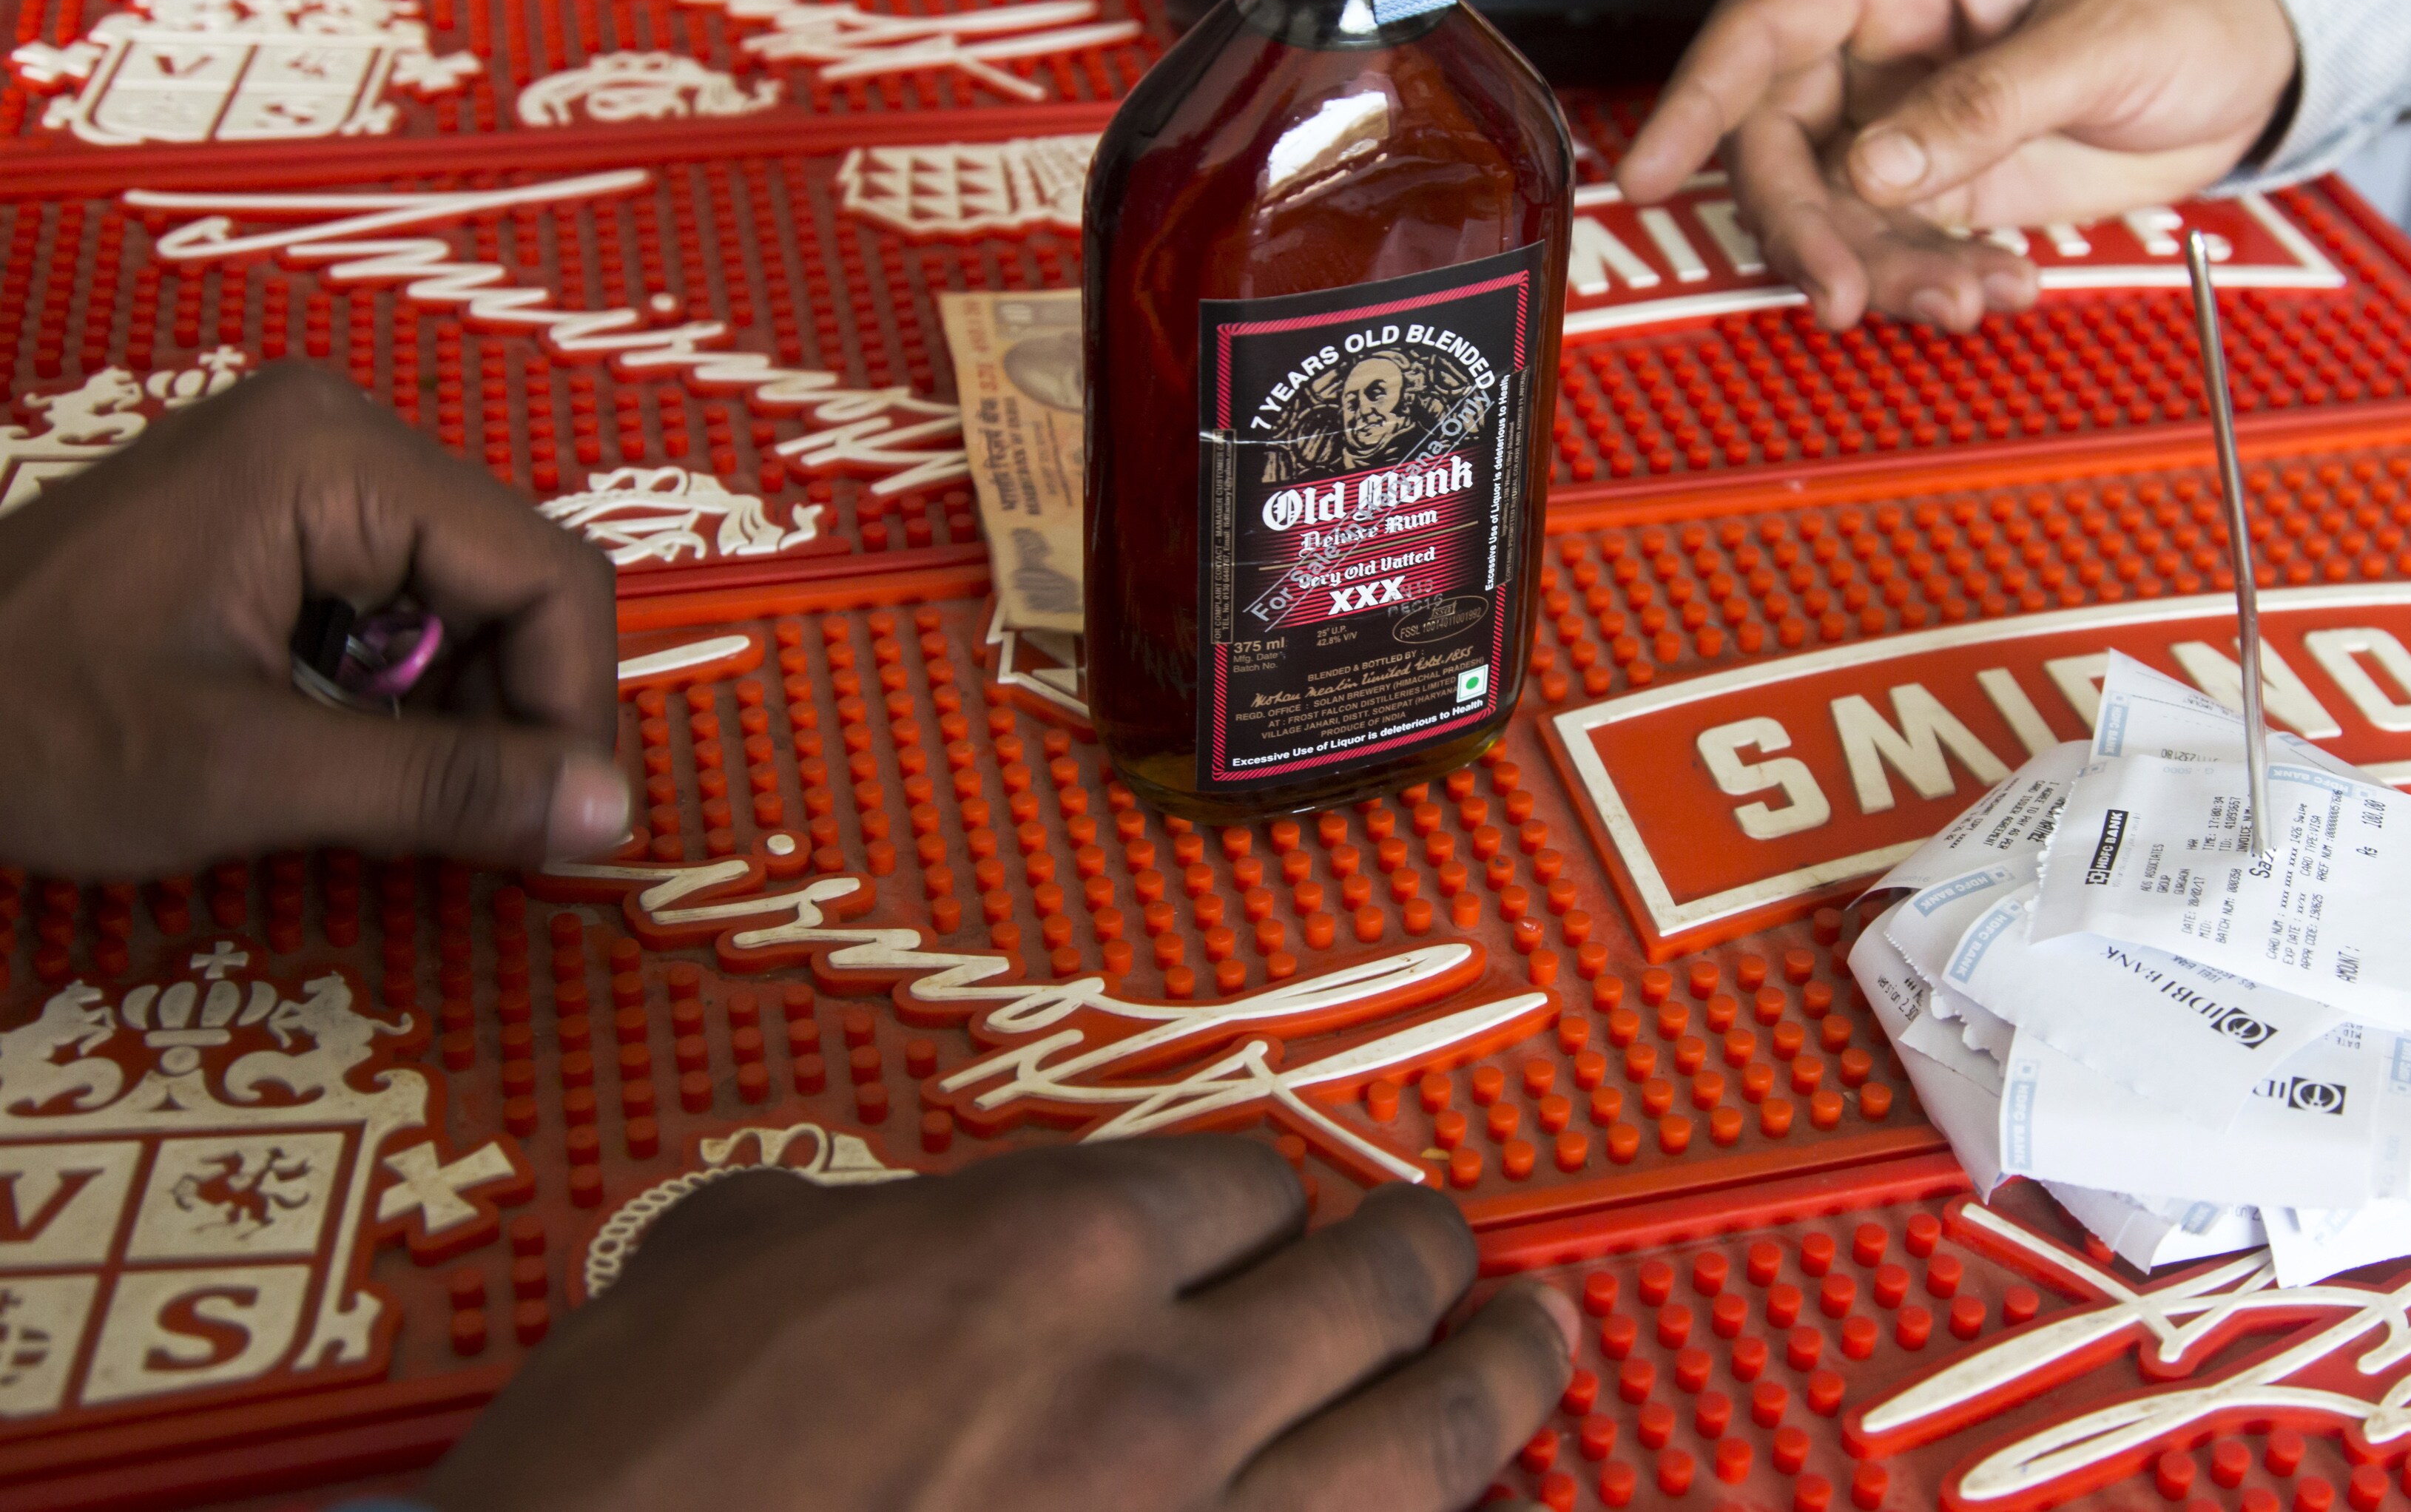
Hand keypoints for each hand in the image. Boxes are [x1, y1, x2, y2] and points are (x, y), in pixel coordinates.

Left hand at [0, 362, 623, 881]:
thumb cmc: (30, 730)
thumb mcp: (245, 774)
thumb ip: (441, 790)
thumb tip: (611, 817)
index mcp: (337, 456)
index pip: (548, 573)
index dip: (570, 707)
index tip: (551, 824)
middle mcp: (341, 431)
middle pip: (517, 580)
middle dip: (508, 713)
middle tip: (466, 829)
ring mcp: (309, 464)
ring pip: (471, 598)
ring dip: (454, 713)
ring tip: (379, 796)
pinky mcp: (283, 510)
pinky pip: (404, 599)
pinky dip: (399, 693)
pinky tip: (338, 751)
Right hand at [426, 1137, 1578, 1511]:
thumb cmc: (617, 1491)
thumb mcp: (709, 1275)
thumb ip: (856, 1225)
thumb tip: (892, 1234)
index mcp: (1041, 1254)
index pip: (1236, 1183)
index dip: (1254, 1201)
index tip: (1259, 1220)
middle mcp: (1160, 1390)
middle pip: (1366, 1286)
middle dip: (1416, 1260)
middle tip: (1448, 1253)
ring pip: (1428, 1439)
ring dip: (1501, 1379)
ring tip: (1540, 1341)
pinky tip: (1490, 1506)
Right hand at [1622, 0, 2298, 330]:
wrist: (2255, 60)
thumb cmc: (2186, 5)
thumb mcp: (2100, 40)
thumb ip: (1985, 101)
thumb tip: (1873, 167)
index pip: (1766, 31)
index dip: (1698, 101)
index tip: (1648, 175)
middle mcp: (1884, 49)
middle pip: (1784, 147)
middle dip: (1808, 232)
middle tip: (1845, 299)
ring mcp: (1907, 124)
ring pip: (1838, 217)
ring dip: (1884, 274)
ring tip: (1965, 304)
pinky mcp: (1944, 189)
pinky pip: (1901, 251)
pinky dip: (1937, 284)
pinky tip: (1999, 292)